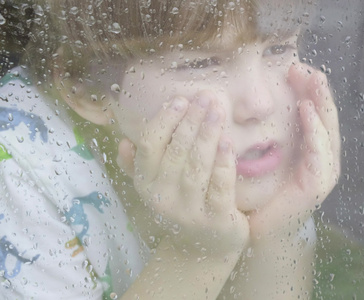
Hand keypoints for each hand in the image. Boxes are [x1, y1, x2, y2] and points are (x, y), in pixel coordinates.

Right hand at [117, 91, 248, 258]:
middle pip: (176, 152)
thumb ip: (137, 166)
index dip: (164, 120)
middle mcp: (162, 198)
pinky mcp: (215, 220)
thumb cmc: (181, 207)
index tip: (180, 100)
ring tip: (217, 111)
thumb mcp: (155, 188)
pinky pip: (220, 186)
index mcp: (145, 184)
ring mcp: (189, 211)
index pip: (149, 146)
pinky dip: (224, 162)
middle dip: (191, 121)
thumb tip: (124, 142)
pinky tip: (228, 142)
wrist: (203, 250)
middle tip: (205, 97)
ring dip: (207, 135)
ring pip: (197, 166)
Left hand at [247, 63, 340, 242]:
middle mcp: (322, 158)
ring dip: (321, 103)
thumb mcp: (265, 156)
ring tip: (313, 80)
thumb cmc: (260, 194)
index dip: (309, 90)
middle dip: (318, 90)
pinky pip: (319, 152)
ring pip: (328, 130)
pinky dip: (315, 130)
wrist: (259, 231)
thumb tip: (255, 104)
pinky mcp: (317, 185)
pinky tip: (306, 111)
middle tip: (306, 66)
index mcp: (312, 150)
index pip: (315, 114)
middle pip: (325, 117)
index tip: (295, 67)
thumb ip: (270, 134)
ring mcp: (323, 172)